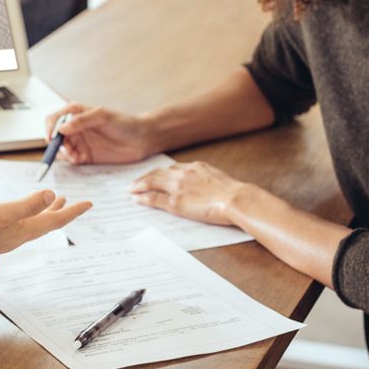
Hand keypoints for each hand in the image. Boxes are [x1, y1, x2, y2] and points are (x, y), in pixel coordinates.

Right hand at [0, 190, 91, 253]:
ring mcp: (8, 235)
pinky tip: (22, 212)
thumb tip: (51, 193)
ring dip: (45, 211)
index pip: (56, 219)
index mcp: (26, 229)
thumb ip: (27, 205)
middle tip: (73, 203)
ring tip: (53, 201)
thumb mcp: (4, 212)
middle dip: (61, 211)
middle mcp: (20, 234)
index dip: (74, 211)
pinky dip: (29, 213)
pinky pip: (20, 223)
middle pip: (48, 221)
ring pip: (34, 222)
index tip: (89, 204)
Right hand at [44, 103, 153, 164]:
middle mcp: (75, 127)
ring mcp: (80, 142)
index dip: (49, 128)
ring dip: (64, 153)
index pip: (54, 119)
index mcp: (76, 113)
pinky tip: (79, 159)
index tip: (51, 138)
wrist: (141, 140)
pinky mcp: (85, 156)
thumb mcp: (103, 117)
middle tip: (64, 149)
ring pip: (61, 149)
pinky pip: (71, 160)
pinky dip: (71, 161)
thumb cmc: (125, 123)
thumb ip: (82, 120)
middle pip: (54, 136)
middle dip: (55, 144)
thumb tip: (62, 127)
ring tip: (75, 155)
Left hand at [130, 161, 246, 224]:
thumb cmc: (233, 193)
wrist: (236, 198)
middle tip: (135, 182)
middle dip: (145, 177)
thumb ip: (207, 179)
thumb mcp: (219, 179)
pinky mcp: (175, 202)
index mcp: (195, 167)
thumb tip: (206, 186)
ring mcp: (178, 187)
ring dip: (140, 185)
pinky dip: (144, 198)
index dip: (161, 173)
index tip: (155, 175)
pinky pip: (154, 199)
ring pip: (152, 183)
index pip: (172, 168)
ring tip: (132, 189)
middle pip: (158, 173)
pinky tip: (137, 199)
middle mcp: (183, 174)